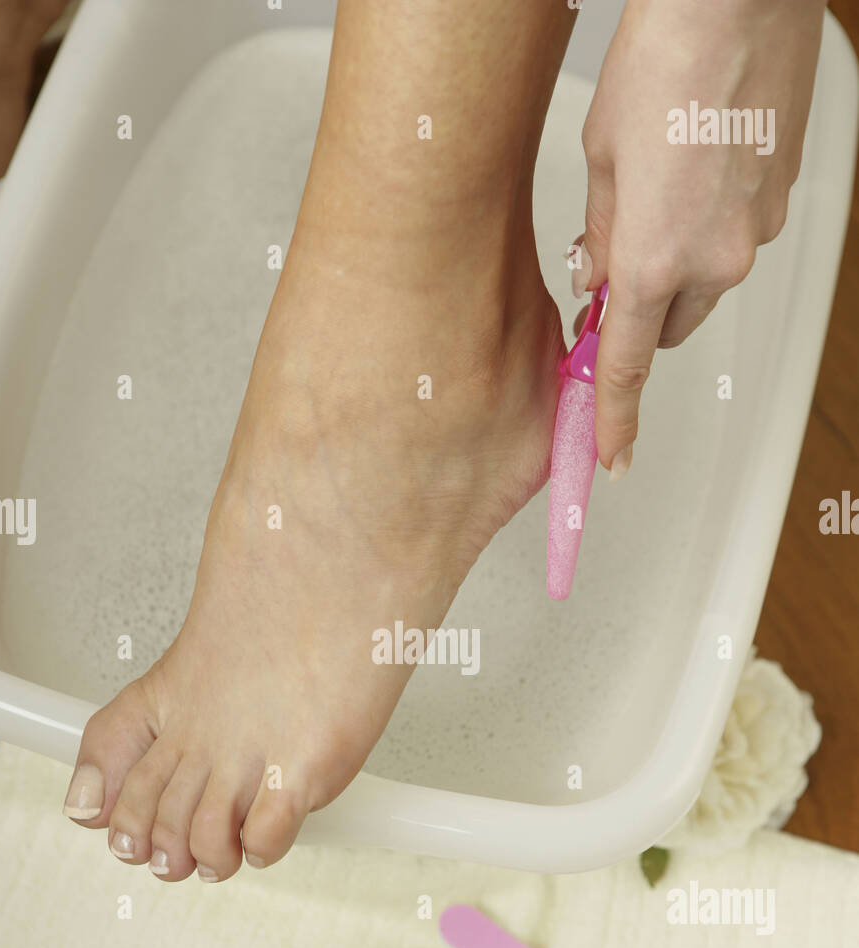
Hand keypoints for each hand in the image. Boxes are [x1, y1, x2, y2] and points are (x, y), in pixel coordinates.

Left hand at [573, 0, 826, 474]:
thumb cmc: (664, 60)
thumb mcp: (600, 157)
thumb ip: (601, 234)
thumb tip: (601, 277)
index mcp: (656, 259)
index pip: (626, 367)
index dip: (615, 418)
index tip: (608, 453)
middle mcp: (715, 260)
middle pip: (667, 329)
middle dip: (638, 313)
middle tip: (613, 267)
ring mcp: (756, 233)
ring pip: (704, 284)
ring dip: (676, 263)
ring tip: (660, 188)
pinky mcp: (781, 201)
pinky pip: (735, 239)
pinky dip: (710, 224)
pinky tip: (696, 167)